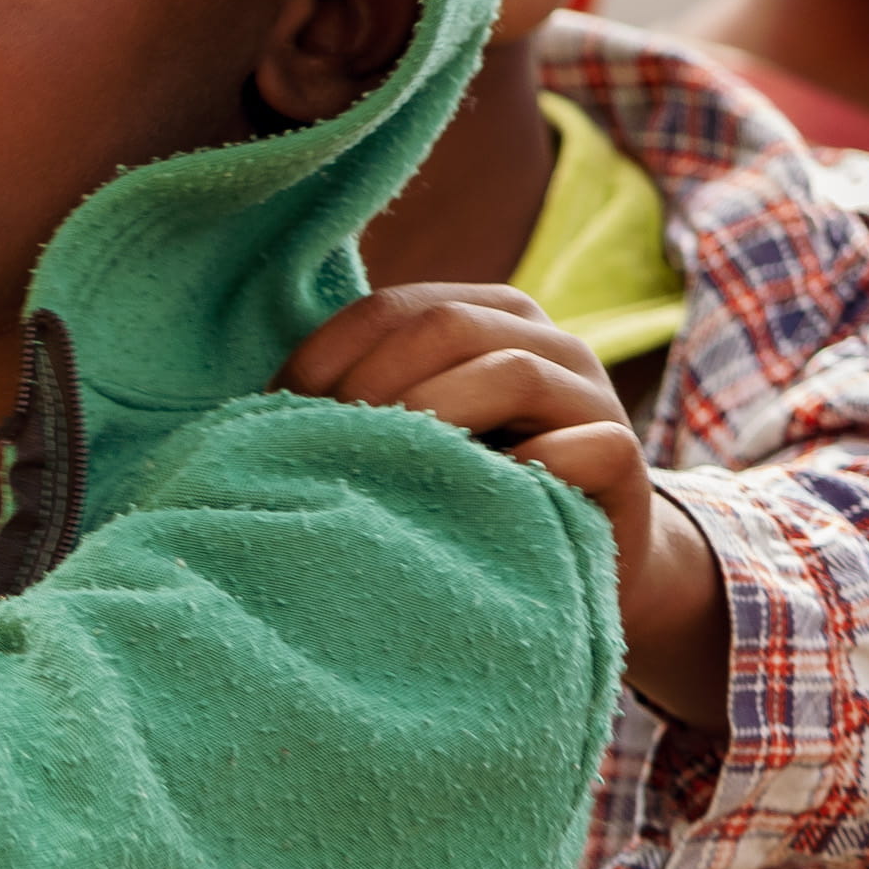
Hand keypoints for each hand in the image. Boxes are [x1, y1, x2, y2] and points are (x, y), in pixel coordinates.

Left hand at [285, 280, 725, 731]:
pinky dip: (529, 467)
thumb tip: (247, 425)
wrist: (581, 558)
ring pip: (512, 370)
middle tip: (328, 450)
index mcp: (483, 317)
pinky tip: (477, 501)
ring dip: (436, 415)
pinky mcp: (622, 460)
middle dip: (373, 384)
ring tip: (387, 470)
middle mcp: (543, 339)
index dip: (322, 358)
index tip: (271, 423)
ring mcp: (590, 395)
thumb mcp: (410, 441)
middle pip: (446, 325)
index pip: (388, 310)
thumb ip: (359, 411)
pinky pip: (584, 447)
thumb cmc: (466, 496)